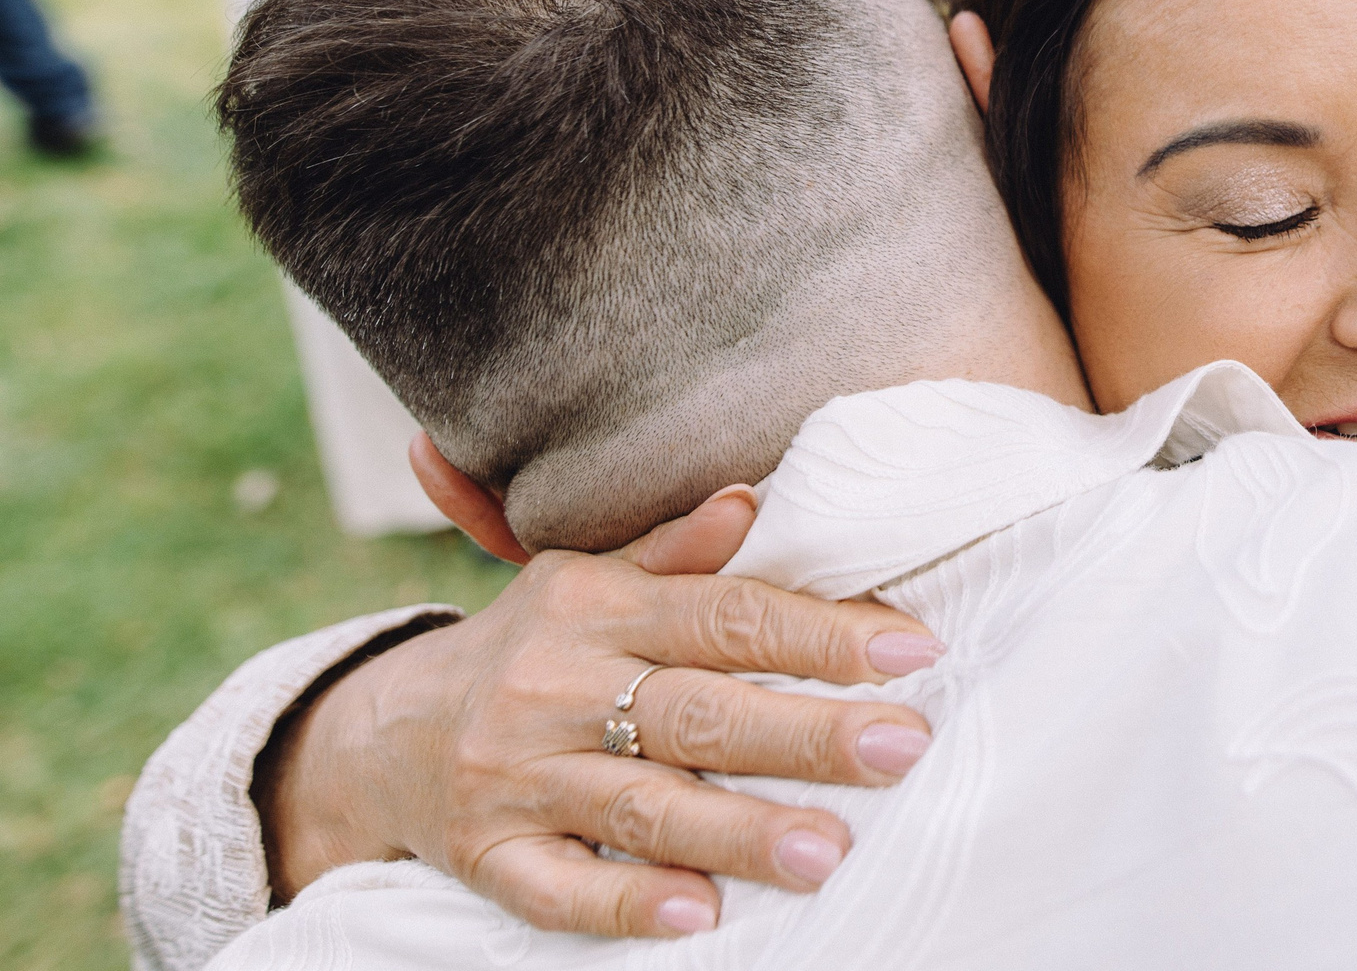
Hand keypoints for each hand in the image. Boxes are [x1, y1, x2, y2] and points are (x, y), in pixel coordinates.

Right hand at [261, 489, 943, 938]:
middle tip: (901, 747)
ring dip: (738, 832)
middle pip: (698, 713)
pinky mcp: (486, 857)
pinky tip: (700, 916)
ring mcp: (517, 777)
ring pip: (641, 808)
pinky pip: (560, 891)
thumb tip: (750, 498)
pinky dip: (628, 905)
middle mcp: (554, 686)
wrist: (382, 732)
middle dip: (805, 734)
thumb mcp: (591, 580)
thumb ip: (676, 552)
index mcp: (595, 606)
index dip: (823, 632)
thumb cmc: (534, 647)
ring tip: (826, 853)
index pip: (726, 615)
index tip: (917, 651)